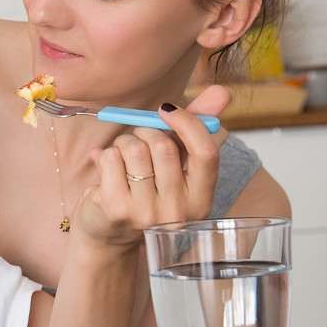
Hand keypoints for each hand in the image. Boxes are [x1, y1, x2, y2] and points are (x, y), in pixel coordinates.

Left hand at [75, 86, 230, 244]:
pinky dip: (105, 155)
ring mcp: (146, 212)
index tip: (167, 109)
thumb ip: (195, 130)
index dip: (188, 123)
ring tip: (122, 156)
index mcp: (201, 199)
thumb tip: (222, 91)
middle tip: (137, 138)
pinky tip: (108, 171)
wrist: (108, 235)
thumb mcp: (175, 165)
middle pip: (164, 147)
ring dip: (123, 143)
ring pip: (135, 150)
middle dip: (145, 131)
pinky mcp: (116, 209)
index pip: (206, 153)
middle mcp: (178, 210)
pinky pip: (110, 159)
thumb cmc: (145, 193)